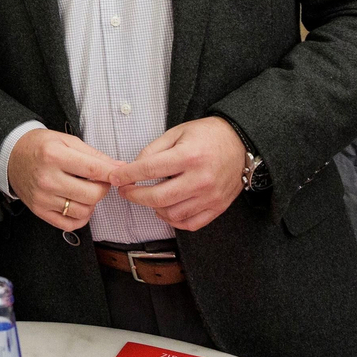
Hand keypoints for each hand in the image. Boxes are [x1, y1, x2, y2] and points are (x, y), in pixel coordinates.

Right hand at [7, 129, 122, 232]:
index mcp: (53, 155)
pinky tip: (78, 204)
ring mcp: (42, 197)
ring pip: (84, 211)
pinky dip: (80, 217)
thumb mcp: (66, 140)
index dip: (112, 173)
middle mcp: (47, 178)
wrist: (11, 156)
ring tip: (85, 191)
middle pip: (92, 194)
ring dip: (91, 203)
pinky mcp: (39, 210)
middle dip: (103, 188)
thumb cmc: (39, 146)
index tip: (119, 174)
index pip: (94, 170)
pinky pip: (70, 224)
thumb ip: (94, 155)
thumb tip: (118, 168)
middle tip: (98, 181)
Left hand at [110, 117, 245, 230]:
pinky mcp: (218, 207)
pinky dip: (173, 221)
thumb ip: (153, 150)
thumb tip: (133, 168)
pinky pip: (191, 224)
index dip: (127, 176)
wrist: (241, 143)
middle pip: (158, 197)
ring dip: (152, 208)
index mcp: (189, 156)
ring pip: (172, 214)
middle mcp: (201, 179)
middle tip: (124, 191)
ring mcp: (211, 196)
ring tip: (145, 198)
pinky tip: (164, 210)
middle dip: (134, 196)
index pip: (149, 170)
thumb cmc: (208, 135)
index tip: (115, 178)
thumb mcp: (176, 133)